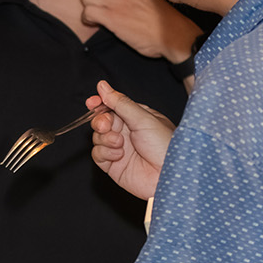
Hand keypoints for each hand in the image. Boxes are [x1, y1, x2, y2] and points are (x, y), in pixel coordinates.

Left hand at [79, 0, 201, 63]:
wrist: (174, 36)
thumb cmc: (164, 24)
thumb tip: (116, 3)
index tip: (109, 8)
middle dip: (92, 1)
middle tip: (98, 14)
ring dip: (88, 9)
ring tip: (96, 20)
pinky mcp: (112, 15)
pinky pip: (88, 12)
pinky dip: (88, 19)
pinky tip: (97, 25)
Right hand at [89, 80, 174, 200]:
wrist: (169, 176)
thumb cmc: (165, 146)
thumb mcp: (144, 119)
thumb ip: (120, 103)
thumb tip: (103, 86)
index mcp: (137, 117)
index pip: (113, 106)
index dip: (100, 103)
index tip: (92, 102)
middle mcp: (127, 132)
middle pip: (102, 121)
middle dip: (101, 121)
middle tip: (106, 125)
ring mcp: (119, 149)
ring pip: (97, 137)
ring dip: (105, 138)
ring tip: (119, 143)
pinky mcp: (113, 165)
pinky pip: (98, 154)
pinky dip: (104, 152)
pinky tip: (118, 155)